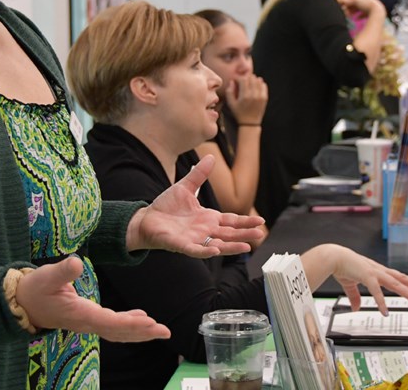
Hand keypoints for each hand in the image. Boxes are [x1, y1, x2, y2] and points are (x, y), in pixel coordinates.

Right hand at [15, 257, 169, 341]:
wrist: (21, 304)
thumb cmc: (34, 289)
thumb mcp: (46, 276)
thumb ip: (62, 270)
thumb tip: (76, 262)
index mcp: (80, 314)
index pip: (110, 321)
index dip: (131, 323)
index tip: (150, 322)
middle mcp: (87, 323)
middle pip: (119, 331)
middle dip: (142, 332)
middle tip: (164, 331)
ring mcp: (87, 323)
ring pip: (118, 332)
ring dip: (139, 332)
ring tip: (159, 330)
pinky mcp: (87, 319)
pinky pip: (112, 326)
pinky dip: (129, 325)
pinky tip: (141, 319)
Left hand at [126, 155, 264, 255]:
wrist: (146, 219)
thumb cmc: (166, 206)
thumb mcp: (185, 187)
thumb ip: (199, 175)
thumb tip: (211, 156)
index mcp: (208, 218)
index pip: (231, 220)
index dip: (245, 221)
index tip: (261, 221)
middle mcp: (205, 231)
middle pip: (229, 234)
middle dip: (244, 234)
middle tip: (260, 234)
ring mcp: (194, 239)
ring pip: (217, 245)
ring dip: (232, 247)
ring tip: (247, 247)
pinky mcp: (181, 245)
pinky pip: (196, 250)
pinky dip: (206, 252)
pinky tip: (216, 251)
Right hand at [226, 75, 267, 125]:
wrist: (250, 123)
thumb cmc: (238, 113)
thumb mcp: (231, 104)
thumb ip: (229, 91)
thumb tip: (232, 81)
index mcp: (244, 96)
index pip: (243, 79)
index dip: (238, 78)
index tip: (236, 80)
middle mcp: (253, 95)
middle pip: (251, 78)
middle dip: (245, 78)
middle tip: (242, 82)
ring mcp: (260, 96)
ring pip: (258, 80)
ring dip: (252, 80)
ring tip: (248, 84)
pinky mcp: (265, 98)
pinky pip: (263, 85)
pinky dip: (259, 83)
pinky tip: (255, 86)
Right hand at [311, 244, 407, 315]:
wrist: (332, 257)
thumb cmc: (341, 266)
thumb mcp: (350, 284)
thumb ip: (355, 297)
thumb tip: (356, 309)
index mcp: (376, 271)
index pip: (397, 277)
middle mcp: (379, 271)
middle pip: (402, 278)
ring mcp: (374, 273)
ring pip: (396, 283)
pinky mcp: (367, 276)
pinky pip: (376, 291)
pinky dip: (381, 302)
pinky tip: (385, 312)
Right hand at [341, 0, 383, 16]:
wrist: (377, 11)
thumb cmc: (366, 5)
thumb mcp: (355, 1)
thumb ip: (348, 1)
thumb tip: (341, 0)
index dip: (346, 2)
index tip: (341, 7)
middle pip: (355, 3)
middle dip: (349, 8)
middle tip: (345, 13)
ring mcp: (369, 5)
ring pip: (359, 8)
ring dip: (353, 12)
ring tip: (349, 16)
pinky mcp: (372, 11)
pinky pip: (364, 13)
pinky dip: (360, 16)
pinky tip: (356, 18)